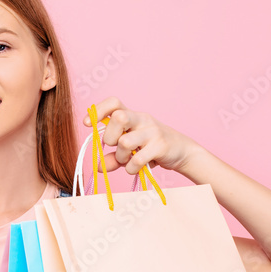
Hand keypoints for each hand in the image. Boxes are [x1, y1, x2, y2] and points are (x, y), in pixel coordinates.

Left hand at [82, 97, 203, 175]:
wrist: (182, 152)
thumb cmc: (151, 149)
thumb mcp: (130, 152)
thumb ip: (113, 158)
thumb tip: (98, 167)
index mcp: (132, 116)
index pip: (114, 102)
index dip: (98, 110)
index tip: (87, 124)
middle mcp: (142, 119)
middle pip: (118, 117)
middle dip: (110, 137)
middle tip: (115, 147)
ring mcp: (152, 131)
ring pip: (125, 142)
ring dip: (120, 157)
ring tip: (126, 161)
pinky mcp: (160, 146)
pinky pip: (137, 159)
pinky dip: (131, 168)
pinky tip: (134, 168)